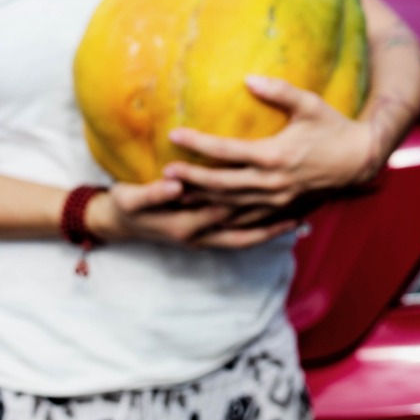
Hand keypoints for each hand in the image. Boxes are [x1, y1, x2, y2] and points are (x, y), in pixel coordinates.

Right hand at [98, 178, 299, 249]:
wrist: (117, 224)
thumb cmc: (125, 205)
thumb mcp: (132, 198)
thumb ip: (154, 192)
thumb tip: (176, 183)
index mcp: (186, 224)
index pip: (226, 208)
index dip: (250, 195)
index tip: (273, 179)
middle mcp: (201, 236)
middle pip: (244, 223)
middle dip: (270, 213)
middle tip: (300, 197)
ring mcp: (205, 241)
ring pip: (247, 236)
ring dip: (272, 228)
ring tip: (301, 216)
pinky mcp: (207, 239)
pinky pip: (240, 239)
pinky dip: (260, 234)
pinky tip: (279, 226)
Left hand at [160, 75, 380, 207]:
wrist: (360, 161)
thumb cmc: (334, 127)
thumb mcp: (310, 104)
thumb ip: (279, 91)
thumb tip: (248, 79)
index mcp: (275, 155)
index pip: (227, 150)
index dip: (198, 143)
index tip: (173, 135)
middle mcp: (272, 182)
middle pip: (221, 184)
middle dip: (190, 179)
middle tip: (163, 173)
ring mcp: (277, 201)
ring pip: (231, 207)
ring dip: (202, 203)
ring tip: (175, 197)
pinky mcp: (283, 211)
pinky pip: (248, 222)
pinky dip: (225, 221)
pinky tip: (207, 217)